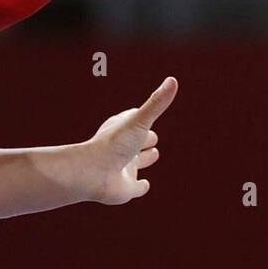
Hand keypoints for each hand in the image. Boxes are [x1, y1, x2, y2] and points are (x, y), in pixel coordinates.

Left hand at [79, 77, 178, 203]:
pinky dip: (140, 186)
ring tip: (153, 154)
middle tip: (152, 137)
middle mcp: (123, 148)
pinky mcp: (126, 188)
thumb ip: (156, 103)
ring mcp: (124, 168)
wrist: (94, 174)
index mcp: (123, 130)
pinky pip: (135, 187)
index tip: (146, 112)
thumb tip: (173, 80)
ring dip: (145, 159)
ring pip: (137, 162)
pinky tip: (144, 185)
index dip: (142, 116)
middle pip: (137, 141)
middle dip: (146, 138)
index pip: (134, 119)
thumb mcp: (139, 121)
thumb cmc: (114, 144)